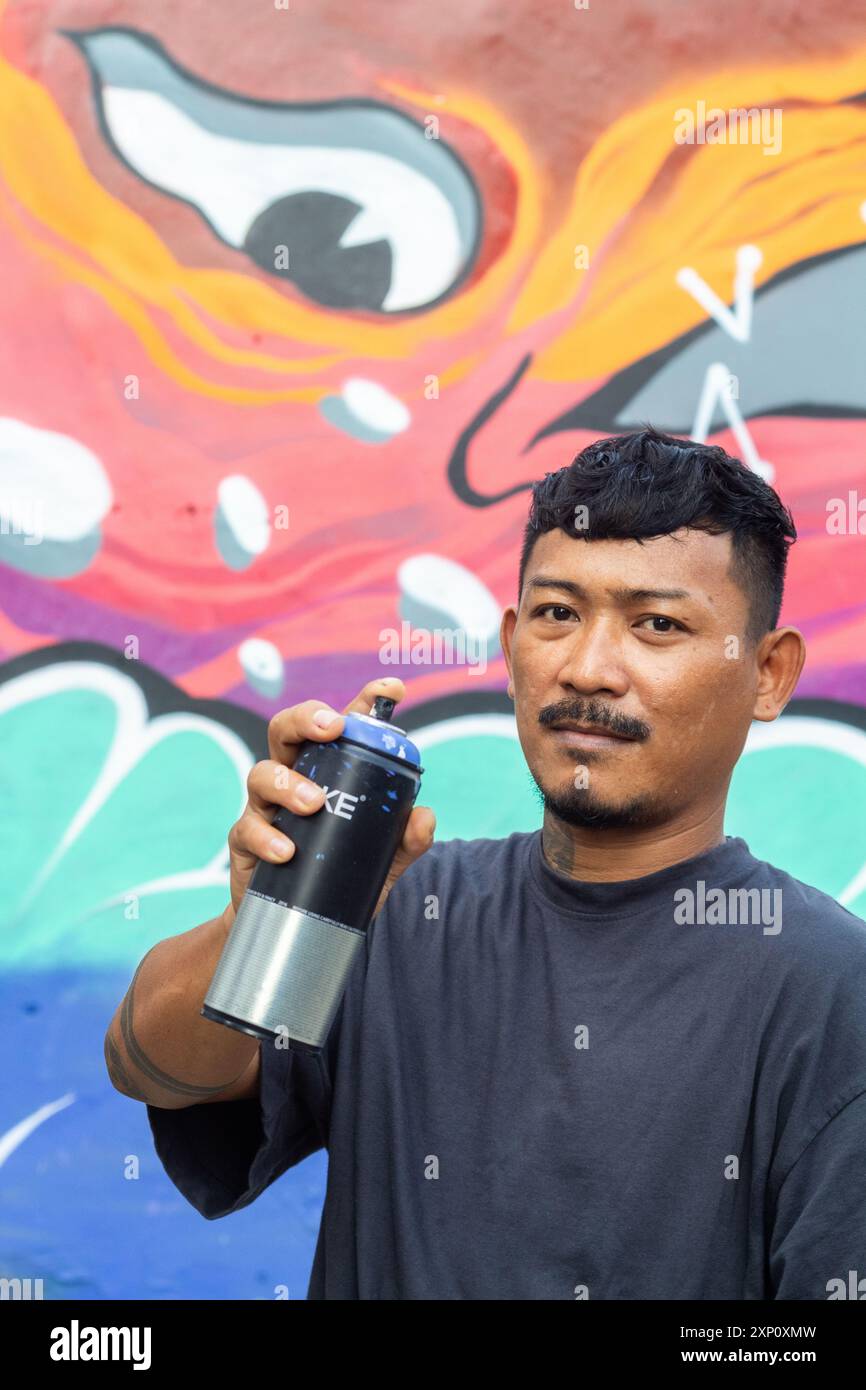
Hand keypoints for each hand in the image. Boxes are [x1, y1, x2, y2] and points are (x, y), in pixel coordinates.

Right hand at [223, 677, 435, 924]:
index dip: (365, 702)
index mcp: (329, 772)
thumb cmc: (339, 877)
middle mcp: (293, 779)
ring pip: (262, 773)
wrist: (296, 928)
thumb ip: (406, 840)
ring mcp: (265, 808)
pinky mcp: (245, 841)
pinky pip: (248, 829)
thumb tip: (425, 816)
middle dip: (307, 718)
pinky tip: (287, 851)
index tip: (391, 690)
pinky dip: (267, 837)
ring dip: (289, 783)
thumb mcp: (383, 861)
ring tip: (315, 804)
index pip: (343, 727)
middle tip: (333, 729)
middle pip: (286, 730)